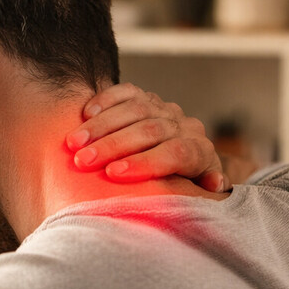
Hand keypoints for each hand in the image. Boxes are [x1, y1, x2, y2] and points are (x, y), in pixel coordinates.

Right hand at [65, 83, 228, 192]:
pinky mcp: (145, 97)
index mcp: (200, 152)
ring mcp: (164, 108)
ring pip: (135, 109)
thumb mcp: (197, 197)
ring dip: (101, 126)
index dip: (145, 163)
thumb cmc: (182, 189)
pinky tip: (84, 114)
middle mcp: (184, 125)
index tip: (113, 174)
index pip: (176, 153)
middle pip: (150, 130)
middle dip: (113, 145)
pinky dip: (105, 100)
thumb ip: (204, 195)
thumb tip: (215, 184)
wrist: (183, 158)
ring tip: (73, 143)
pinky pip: (127, 91)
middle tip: (82, 162)